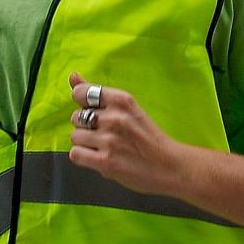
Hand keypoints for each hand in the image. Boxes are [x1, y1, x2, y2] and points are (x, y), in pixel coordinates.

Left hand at [67, 72, 194, 198]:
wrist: (170, 166)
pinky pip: (76, 154)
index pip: (81, 93)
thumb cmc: (149, 138)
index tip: (93, 112)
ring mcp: (109, 140)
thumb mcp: (128, 108)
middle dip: (86, 126)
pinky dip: (83, 157)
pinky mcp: (105, 162)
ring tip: (103, 147)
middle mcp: (114, 118)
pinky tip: (97, 158)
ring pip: (75, 136)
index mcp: (122, 100)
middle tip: (105, 134)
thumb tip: (73, 77)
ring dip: (85, 143)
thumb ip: (98, 94)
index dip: (82, 104)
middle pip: (76, 117)